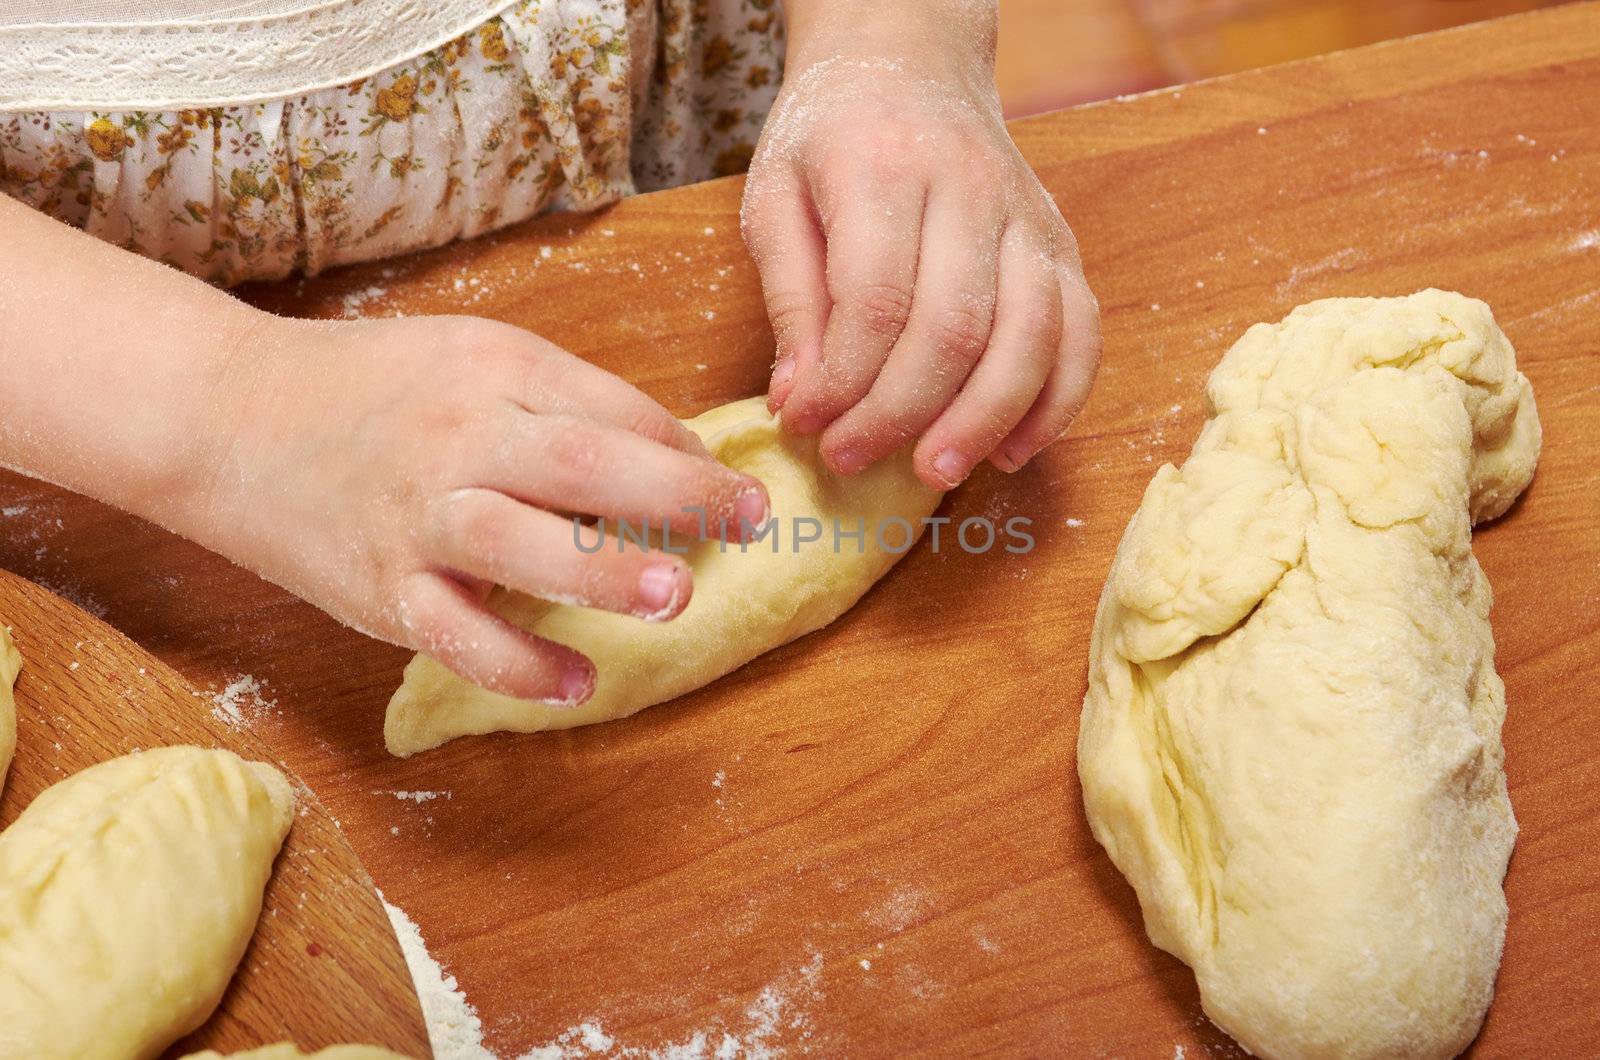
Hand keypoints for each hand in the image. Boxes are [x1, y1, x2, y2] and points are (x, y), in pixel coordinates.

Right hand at [199, 314, 768, 702]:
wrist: (226, 416)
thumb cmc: (372, 389)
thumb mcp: (470, 359)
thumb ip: (563, 402)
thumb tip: (674, 454)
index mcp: (493, 370)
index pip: (612, 409)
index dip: (686, 452)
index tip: (738, 490)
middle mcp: (457, 435)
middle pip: (580, 462)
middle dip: (674, 495)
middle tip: (749, 524)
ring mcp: (416, 515)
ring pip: (519, 544)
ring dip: (605, 572)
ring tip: (678, 597)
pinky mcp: (380, 587)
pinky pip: (457, 633)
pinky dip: (519, 664)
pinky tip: (578, 682)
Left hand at [740, 5, 1100, 489]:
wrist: (909, 61)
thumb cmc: (831, 137)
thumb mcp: (775, 197)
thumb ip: (788, 298)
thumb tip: (799, 402)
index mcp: (883, 166)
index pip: (874, 299)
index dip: (840, 380)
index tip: (803, 424)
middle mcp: (968, 187)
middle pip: (954, 327)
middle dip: (902, 413)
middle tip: (851, 460)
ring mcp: (1027, 216)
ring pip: (1030, 336)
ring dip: (985, 420)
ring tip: (933, 471)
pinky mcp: (1060, 243)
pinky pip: (1081, 332)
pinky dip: (1057, 402)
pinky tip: (1014, 450)